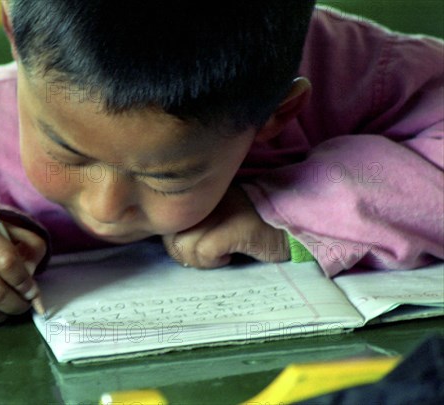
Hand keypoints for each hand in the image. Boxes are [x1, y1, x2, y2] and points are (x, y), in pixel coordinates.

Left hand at [163, 186, 289, 267]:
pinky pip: (204, 252)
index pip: (166, 222)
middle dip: (185, 255)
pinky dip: (214, 261)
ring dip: (200, 261)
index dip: (175, 242)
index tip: (195, 250)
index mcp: (200, 196)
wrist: (295, 223)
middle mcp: (207, 199)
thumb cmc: (254, 226)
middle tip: (208, 256)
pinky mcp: (236, 227)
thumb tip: (171, 246)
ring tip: (221, 254)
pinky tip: (230, 256)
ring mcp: (221, 211)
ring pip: (183, 246)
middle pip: (170, 237)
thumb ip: (194, 224)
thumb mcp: (219, 218)